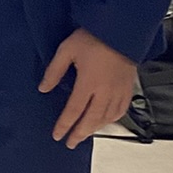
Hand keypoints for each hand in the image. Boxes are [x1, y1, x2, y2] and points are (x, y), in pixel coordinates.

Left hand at [41, 28, 137, 148]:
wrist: (121, 29)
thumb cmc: (94, 36)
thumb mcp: (67, 50)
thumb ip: (54, 71)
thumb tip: (44, 88)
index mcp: (88, 82)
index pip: (74, 110)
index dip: (65, 125)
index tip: (58, 135)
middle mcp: (105, 90)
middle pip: (91, 120)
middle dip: (79, 134)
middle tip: (70, 143)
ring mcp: (119, 90)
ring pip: (107, 118)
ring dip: (94, 129)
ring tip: (84, 135)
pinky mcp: (128, 87)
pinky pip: (121, 110)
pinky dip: (112, 120)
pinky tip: (105, 122)